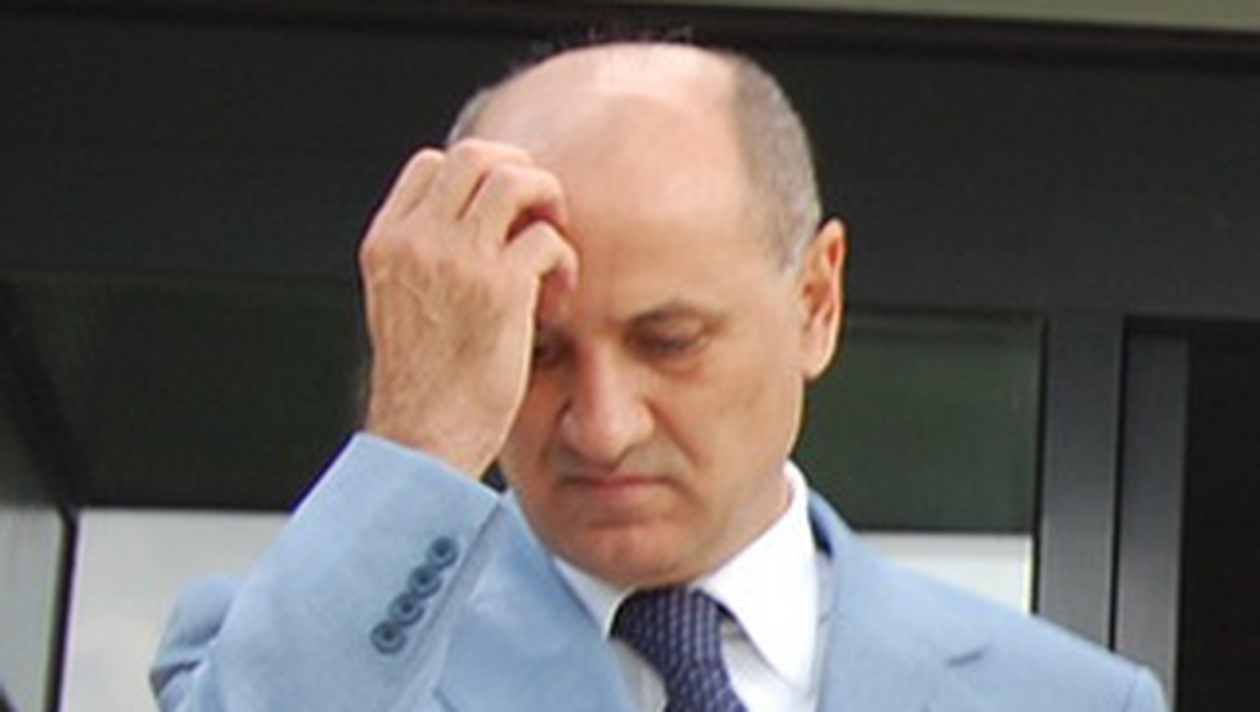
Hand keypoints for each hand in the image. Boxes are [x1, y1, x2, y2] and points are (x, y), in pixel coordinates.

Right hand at [358, 140, 577, 476]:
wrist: (423, 437)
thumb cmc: (424, 382)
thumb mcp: (402, 301)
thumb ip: (425, 254)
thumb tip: (474, 219)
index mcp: (386, 240)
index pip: (432, 163)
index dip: (477, 177)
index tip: (501, 215)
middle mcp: (416, 239)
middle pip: (477, 157)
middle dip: (519, 176)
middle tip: (539, 219)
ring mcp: (457, 258)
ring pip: (515, 179)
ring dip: (547, 205)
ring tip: (552, 254)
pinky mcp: (500, 288)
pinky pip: (547, 239)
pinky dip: (564, 262)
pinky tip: (557, 300)